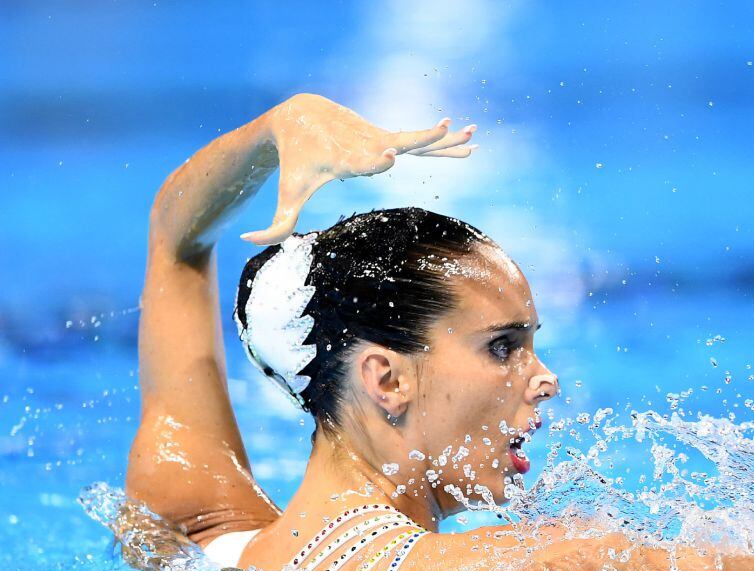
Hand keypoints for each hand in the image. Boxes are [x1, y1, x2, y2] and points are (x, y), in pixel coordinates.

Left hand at [241, 93, 477, 244]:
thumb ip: (275, 225)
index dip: (378, 159)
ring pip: (417, 139)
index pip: (365, 160)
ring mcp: (380, 138)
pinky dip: (442, 141)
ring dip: (445, 138)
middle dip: (424, 137)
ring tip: (473, 132)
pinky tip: (468, 141)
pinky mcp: (386, 135)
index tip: (393, 154)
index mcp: (346, 159)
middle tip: (446, 127)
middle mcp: (368, 145)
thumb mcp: (287, 193)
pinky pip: (419, 140)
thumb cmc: (293, 163)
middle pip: (401, 141)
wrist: (297, 116)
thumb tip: (250, 241)